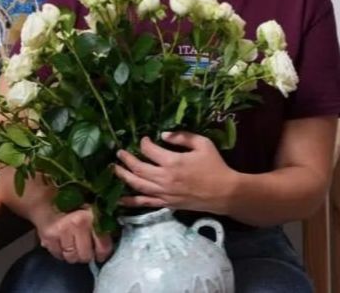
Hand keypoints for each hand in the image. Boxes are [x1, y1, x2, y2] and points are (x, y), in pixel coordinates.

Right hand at [32, 205, 113, 263]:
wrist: (48, 194)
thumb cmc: (74, 197)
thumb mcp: (94, 203)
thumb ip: (106, 216)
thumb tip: (117, 230)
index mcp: (92, 215)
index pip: (103, 246)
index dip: (103, 252)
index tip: (102, 251)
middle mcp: (77, 224)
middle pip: (85, 256)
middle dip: (87, 254)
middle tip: (87, 247)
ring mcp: (61, 232)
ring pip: (71, 258)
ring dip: (74, 254)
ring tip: (74, 243)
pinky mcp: (48, 238)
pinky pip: (58, 255)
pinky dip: (61, 252)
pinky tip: (63, 241)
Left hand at [115, 131, 235, 213]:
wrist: (223, 192)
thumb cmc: (215, 165)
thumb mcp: (203, 143)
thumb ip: (182, 137)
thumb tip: (163, 134)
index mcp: (173, 162)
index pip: (149, 151)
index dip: (143, 143)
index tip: (144, 139)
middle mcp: (164, 178)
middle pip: (139, 168)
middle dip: (127, 159)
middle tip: (119, 153)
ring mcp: (164, 193)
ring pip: (138, 185)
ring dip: (124, 176)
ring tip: (116, 169)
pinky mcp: (166, 203)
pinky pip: (145, 202)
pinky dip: (131, 200)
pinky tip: (120, 198)